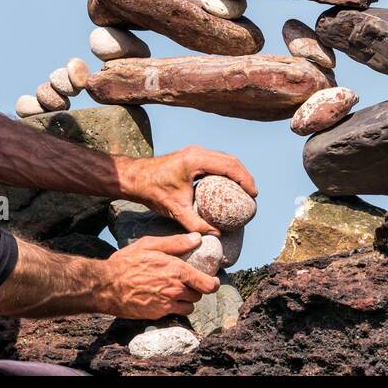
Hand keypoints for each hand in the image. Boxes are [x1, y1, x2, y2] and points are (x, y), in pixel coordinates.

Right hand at [95, 233, 220, 318]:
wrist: (106, 286)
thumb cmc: (126, 263)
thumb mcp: (150, 245)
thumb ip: (176, 243)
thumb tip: (197, 238)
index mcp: (177, 271)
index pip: (208, 284)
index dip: (213, 283)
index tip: (212, 281)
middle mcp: (175, 290)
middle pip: (199, 295)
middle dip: (195, 289)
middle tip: (186, 282)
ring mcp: (167, 304)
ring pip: (189, 306)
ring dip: (186, 300)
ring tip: (176, 291)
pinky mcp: (158, 314)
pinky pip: (175, 313)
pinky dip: (174, 308)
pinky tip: (163, 298)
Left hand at [122, 145, 257, 235]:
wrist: (134, 178)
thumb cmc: (153, 190)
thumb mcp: (176, 209)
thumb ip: (195, 223)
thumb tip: (215, 235)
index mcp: (196, 160)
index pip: (229, 166)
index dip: (245, 179)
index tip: (253, 194)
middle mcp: (197, 152)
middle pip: (230, 160)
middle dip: (244, 176)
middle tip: (253, 194)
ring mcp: (194, 152)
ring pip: (224, 159)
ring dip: (236, 172)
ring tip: (244, 190)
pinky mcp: (191, 156)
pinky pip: (215, 161)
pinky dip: (226, 171)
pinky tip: (228, 185)